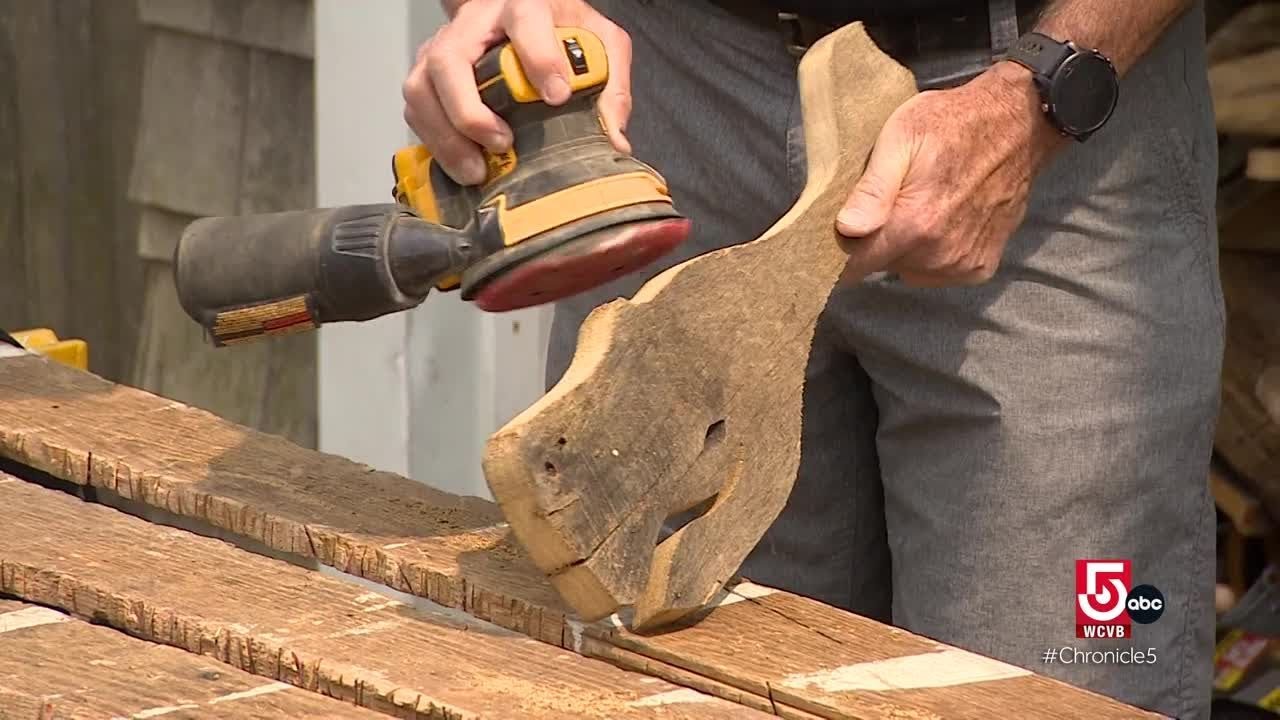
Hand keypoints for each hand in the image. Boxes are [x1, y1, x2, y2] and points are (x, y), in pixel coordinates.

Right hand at [404, 0, 632, 185]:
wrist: (522, 14)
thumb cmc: (560, 28)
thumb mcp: (599, 42)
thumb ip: (611, 83)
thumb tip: (613, 139)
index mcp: (521, 5)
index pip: (524, 22)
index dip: (538, 58)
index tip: (558, 96)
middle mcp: (473, 24)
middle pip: (448, 61)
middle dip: (469, 111)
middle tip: (501, 145)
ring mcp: (442, 47)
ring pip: (420, 89)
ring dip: (445, 136)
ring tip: (477, 170)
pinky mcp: (427, 74)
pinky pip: (416, 109)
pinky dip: (434, 142)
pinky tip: (462, 164)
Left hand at [835, 62, 1067, 286]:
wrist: (1018, 125)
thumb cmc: (953, 124)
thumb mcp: (901, 138)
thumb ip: (872, 189)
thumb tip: (847, 229)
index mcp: (914, 226)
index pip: (855, 264)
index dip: (844, 247)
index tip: (845, 226)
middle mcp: (939, 255)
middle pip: (882, 265)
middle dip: (879, 239)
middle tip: (895, 199)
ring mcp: (963, 264)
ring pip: (909, 270)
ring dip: (907, 247)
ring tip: (923, 205)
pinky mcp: (980, 266)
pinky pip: (938, 272)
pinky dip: (934, 254)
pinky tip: (945, 220)